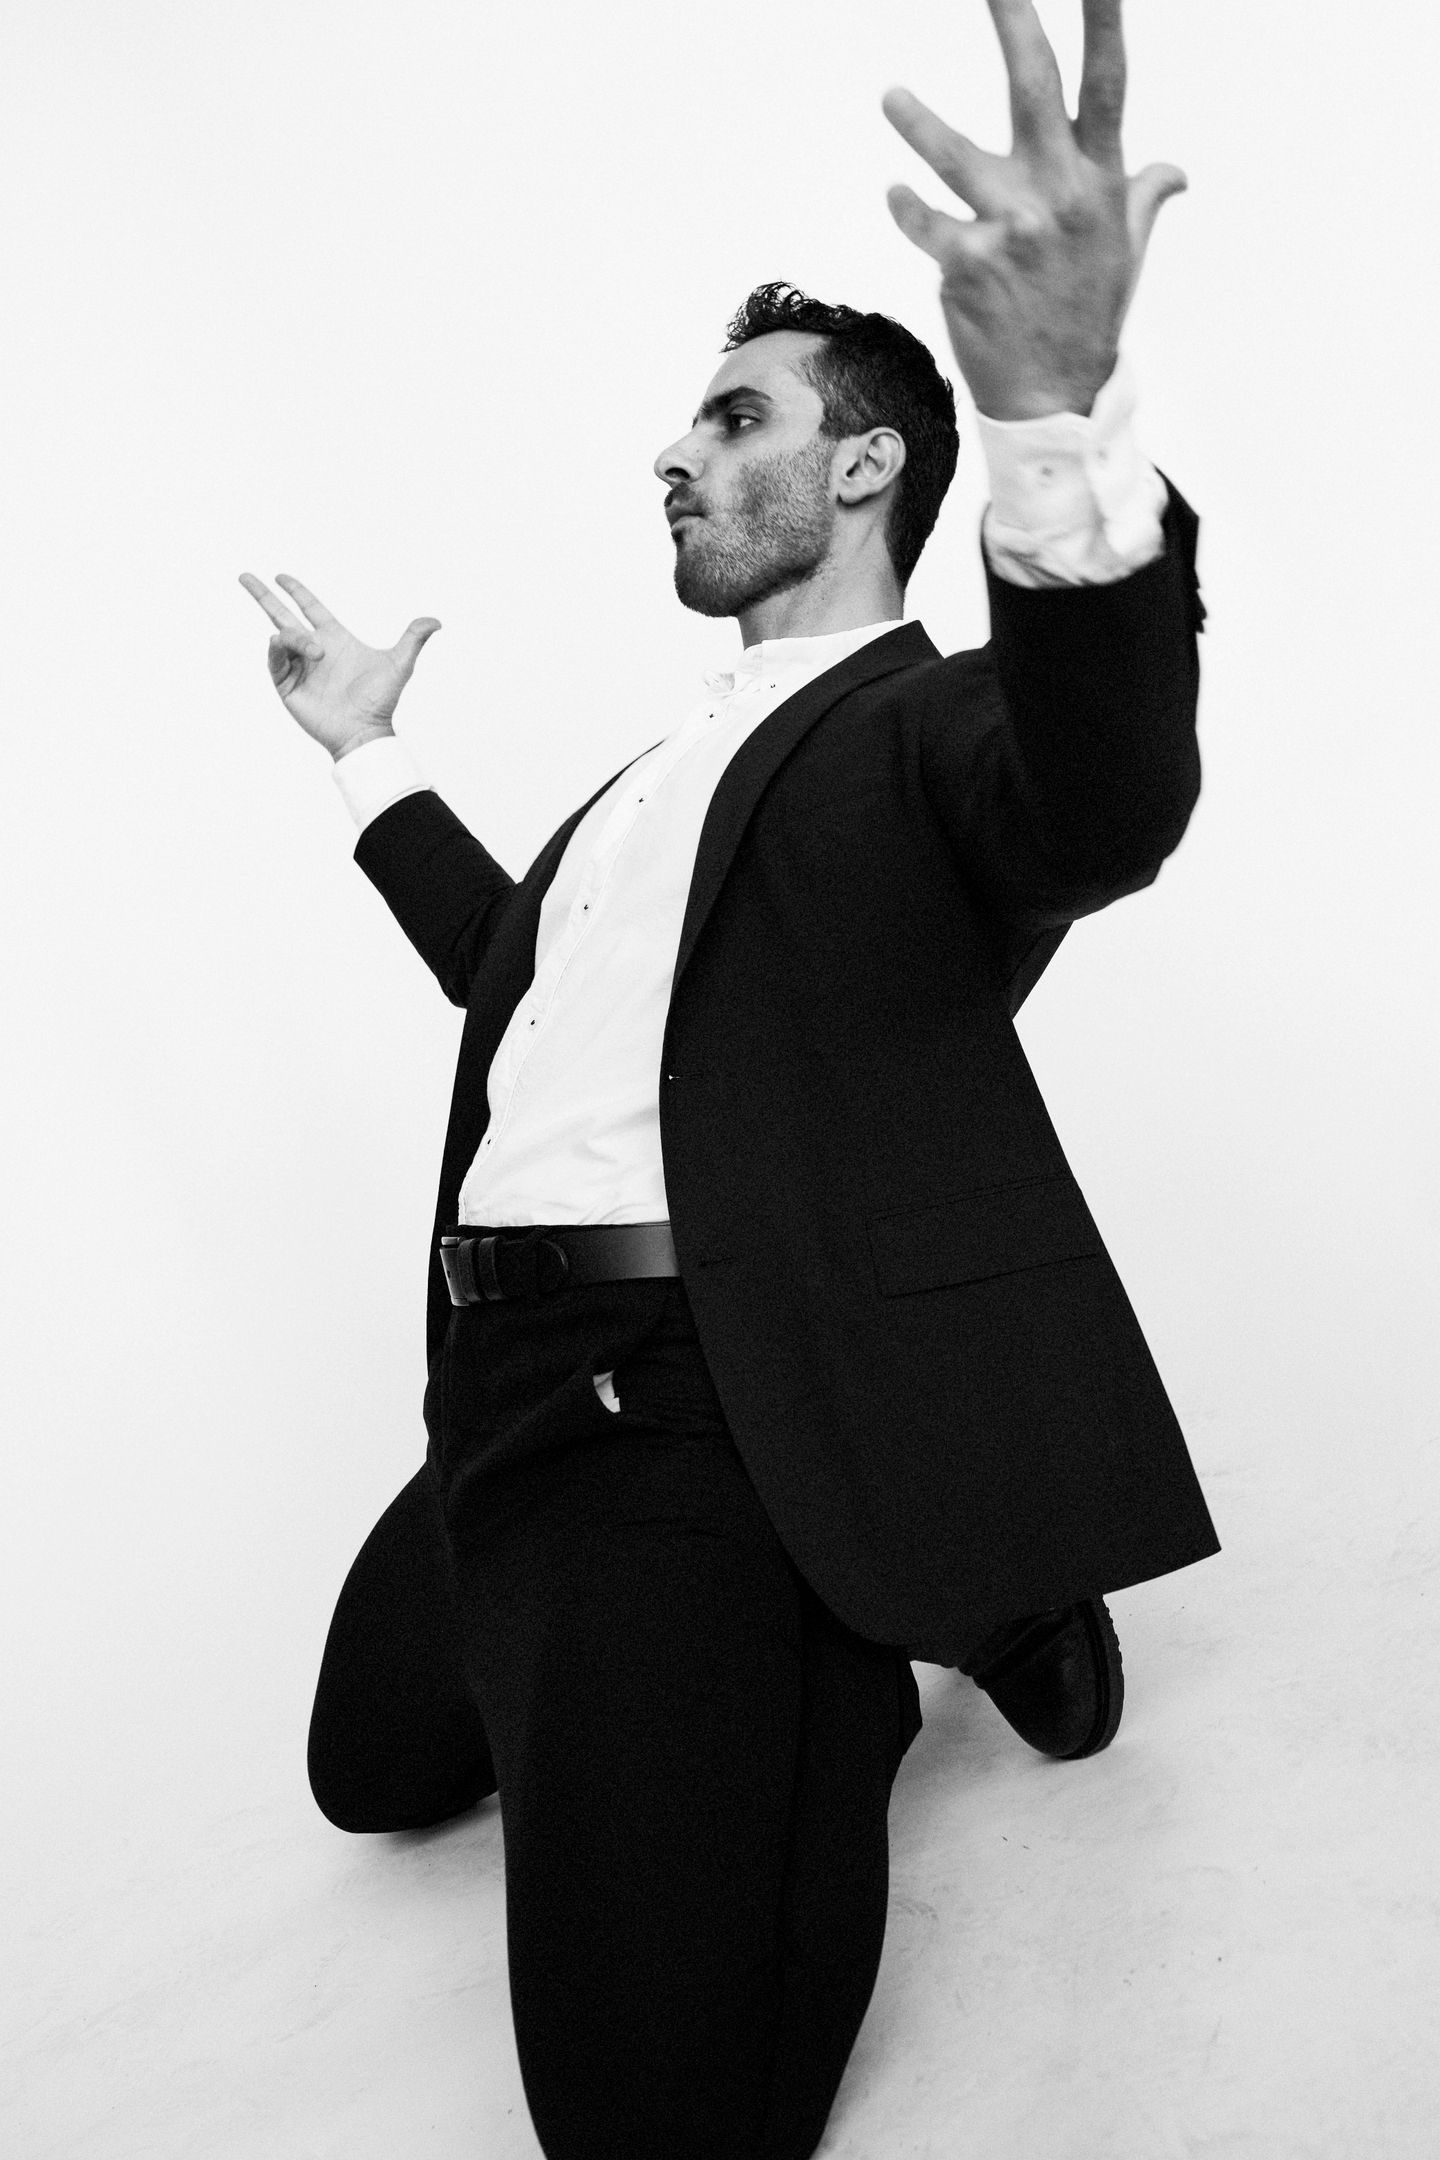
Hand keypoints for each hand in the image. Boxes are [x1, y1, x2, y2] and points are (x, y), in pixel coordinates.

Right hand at [237, 572, 440, 760]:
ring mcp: (298, 668)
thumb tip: (436, 620)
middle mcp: (312, 650)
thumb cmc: (381, 701)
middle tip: (244, 575)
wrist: (364, 732)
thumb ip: (413, 639)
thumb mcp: (399, 665)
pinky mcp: (287, 686)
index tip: (282, 577)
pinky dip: (278, 651)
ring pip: (282, 638)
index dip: (296, 591)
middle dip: (263, 595)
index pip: (309, 607)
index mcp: (334, 639)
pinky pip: (275, 662)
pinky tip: (283, 646)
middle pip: (281, 615)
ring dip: (295, 639)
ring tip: (317, 654)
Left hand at [883, 0, 1185, 419]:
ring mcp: (1013, 227)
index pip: (1108, 82)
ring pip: (956, 155)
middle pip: (1034, 87)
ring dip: (919, 123)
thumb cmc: (1088, 312)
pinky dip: (907, 206)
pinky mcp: (969, 264)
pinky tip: (896, 193)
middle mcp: (1060, 194)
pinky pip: (926, 223)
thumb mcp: (1126, 251)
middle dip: (1014, 22)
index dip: (1105, 19)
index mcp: (1101, 180)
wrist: (1055, 393)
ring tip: (891, 95)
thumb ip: (1143, 196)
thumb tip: (1176, 172)